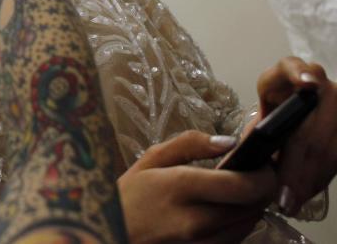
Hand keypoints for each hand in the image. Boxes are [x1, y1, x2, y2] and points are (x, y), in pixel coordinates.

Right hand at [118, 131, 276, 243]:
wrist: (111, 234)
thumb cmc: (127, 196)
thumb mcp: (150, 160)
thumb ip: (190, 144)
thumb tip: (229, 141)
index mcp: (181, 188)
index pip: (245, 186)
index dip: (264, 174)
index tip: (262, 163)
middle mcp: (196, 221)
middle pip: (254, 206)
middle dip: (260, 188)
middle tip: (251, 173)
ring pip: (249, 224)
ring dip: (250, 206)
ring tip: (233, 191)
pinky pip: (236, 238)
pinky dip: (237, 222)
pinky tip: (220, 210)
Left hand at [255, 56, 336, 214]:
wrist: (304, 101)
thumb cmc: (278, 105)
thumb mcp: (264, 109)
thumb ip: (253, 129)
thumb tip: (235, 162)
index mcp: (288, 73)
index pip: (293, 67)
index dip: (301, 75)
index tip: (307, 85)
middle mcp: (318, 85)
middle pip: (309, 128)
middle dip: (295, 167)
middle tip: (280, 195)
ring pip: (328, 147)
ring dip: (308, 180)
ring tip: (289, 202)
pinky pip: (336, 156)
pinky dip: (319, 179)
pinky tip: (304, 194)